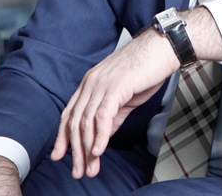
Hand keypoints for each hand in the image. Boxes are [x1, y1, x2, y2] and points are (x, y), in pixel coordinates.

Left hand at [51, 28, 178, 178]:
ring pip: (86, 122)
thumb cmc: (146, 70)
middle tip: (77, 171)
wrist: (161, 50)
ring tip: (89, 168)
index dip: (63, 136)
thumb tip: (103, 135)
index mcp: (90, 83)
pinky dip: (100, 136)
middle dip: (75, 150)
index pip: (70, 113)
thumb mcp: (125, 97)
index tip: (60, 155)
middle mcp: (91, 83)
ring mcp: (101, 84)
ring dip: (86, 149)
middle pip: (75, 121)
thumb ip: (113, 115)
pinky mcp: (115, 87)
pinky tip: (98, 151)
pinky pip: (103, 116)